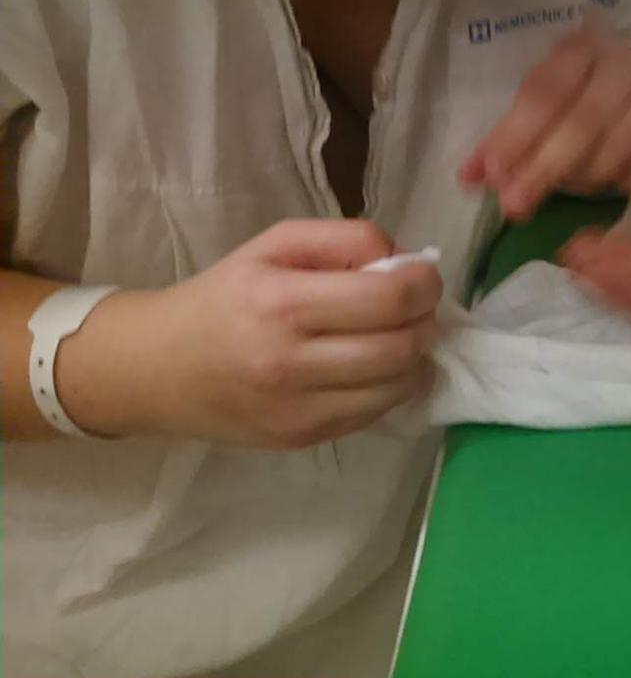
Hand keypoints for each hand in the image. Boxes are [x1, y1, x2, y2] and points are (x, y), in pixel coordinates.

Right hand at [65, 220, 440, 447]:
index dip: (424, 283)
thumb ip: (343, 239)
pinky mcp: (302, 438)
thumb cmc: (223, 297)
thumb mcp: (274, 245)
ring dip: (416, 356)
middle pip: (402, 346)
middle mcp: (290, 363)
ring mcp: (298, 409)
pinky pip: (376, 413)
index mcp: (282, 303)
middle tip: (417, 305)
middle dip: (426, 319)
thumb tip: (402, 260)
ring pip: (399, 386)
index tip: (422, 274)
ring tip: (398, 334)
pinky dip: (392, 386)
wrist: (156, 369)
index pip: (389, 299)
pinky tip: (374, 365)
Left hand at [458, 18, 630, 220]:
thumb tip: (469, 179)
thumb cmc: (591, 94)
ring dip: (586, 178)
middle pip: (583, 122)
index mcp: (581, 49)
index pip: (545, 92)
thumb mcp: (550, 101)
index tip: (492, 176)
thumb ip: (510, 136)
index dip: (516, 135)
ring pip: (620, 145)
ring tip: (567, 192)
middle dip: (545, 168)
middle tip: (516, 206)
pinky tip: (614, 186)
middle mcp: (626, 64)